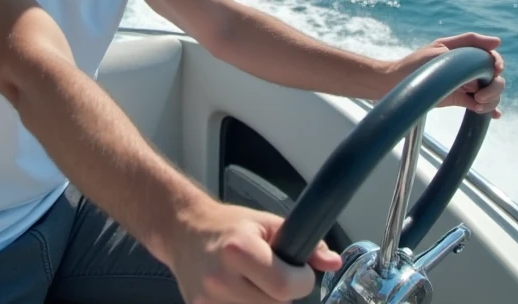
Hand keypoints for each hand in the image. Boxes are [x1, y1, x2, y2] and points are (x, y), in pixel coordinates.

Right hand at [169, 200, 342, 302]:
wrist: (184, 231)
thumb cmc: (228, 225)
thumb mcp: (267, 223)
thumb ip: (303, 244)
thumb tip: (333, 262)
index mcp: (238, 250)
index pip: (284, 285)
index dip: (301, 281)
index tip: (299, 273)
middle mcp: (220, 278)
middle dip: (283, 294)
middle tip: (274, 276)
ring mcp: (208, 300)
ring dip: (266, 303)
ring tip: (255, 284)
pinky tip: (241, 293)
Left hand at [385, 32, 505, 118]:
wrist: (398, 84)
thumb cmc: (416, 62)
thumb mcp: (440, 48)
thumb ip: (468, 45)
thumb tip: (497, 42)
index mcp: (466, 53)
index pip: (491, 56)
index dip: (497, 62)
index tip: (495, 70)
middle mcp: (469, 69)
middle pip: (496, 77)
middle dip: (495, 87)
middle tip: (479, 96)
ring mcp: (466, 85)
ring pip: (491, 92)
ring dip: (491, 100)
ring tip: (477, 106)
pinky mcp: (461, 100)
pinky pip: (480, 105)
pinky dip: (489, 110)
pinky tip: (493, 115)